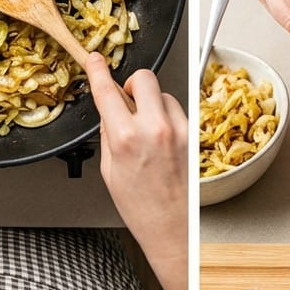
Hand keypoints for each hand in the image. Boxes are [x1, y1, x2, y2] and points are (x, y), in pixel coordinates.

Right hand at [87, 54, 187, 289]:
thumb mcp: (110, 170)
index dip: (99, 70)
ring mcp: (179, 131)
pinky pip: (179, 112)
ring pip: (164, 94)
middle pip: (144, 78)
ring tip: (149, 133)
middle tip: (129, 99)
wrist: (172, 228)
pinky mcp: (194, 136)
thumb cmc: (141, 208)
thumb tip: (110, 111)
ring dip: (154, 105)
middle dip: (133, 84)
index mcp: (125, 138)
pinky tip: (164, 142)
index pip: (107, 90)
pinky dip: (170, 119)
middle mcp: (155, 130)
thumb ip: (110, 134)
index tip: (95, 60)